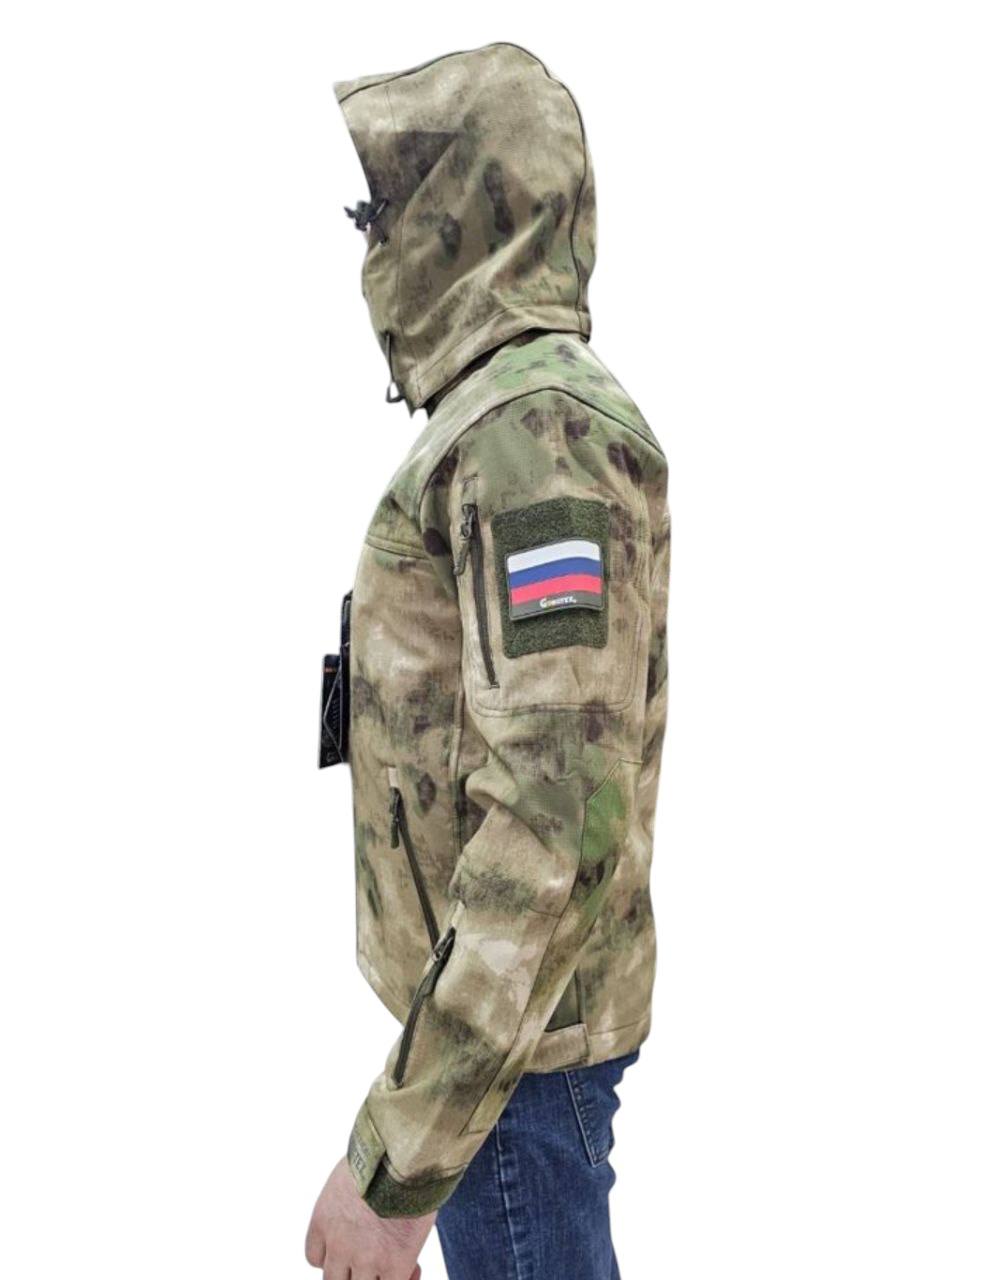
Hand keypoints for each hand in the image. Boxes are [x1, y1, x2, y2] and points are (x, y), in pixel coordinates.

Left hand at [305, 1156, 435, 1279]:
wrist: (404, 1156)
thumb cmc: (385, 1152)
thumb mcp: (355, 1170)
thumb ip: (353, 1194)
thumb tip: (370, 1200)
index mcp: (323, 1219)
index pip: (315, 1257)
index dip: (333, 1256)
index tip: (351, 1247)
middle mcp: (338, 1244)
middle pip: (334, 1279)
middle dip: (353, 1271)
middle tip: (376, 1256)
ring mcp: (365, 1258)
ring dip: (378, 1276)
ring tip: (397, 1260)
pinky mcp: (394, 1264)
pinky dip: (404, 1279)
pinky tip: (413, 1266)